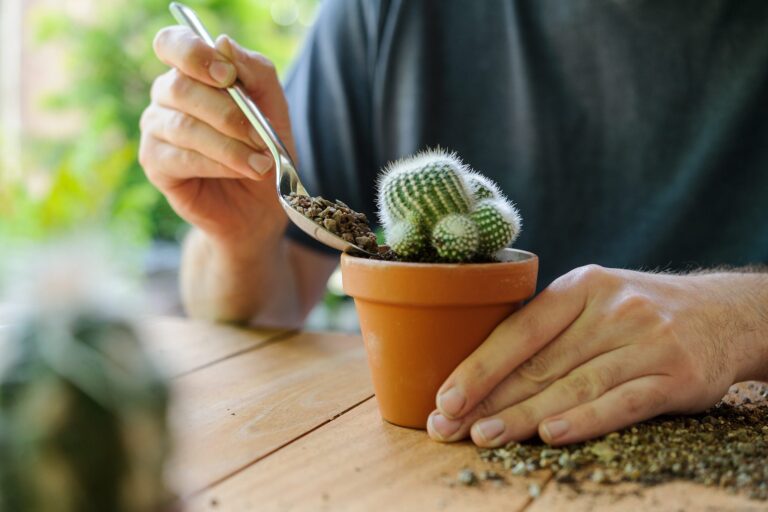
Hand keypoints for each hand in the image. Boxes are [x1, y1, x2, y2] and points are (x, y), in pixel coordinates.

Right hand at [139, 27, 295, 248]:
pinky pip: (180, 157)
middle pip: (181, 87)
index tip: (229, 77)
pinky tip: (241, 171)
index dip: (196, 55)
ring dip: (229, 145)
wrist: (259, 205)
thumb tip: (223, 44)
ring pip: (183, 126)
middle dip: (228, 113)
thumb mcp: (273, 106)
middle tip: (261, 136)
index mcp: (192, 72)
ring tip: (261, 163)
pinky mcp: (154, 163)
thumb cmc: (264, 149)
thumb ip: (254, 71)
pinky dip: (217, 164)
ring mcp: (155, 129)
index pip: (174, 44)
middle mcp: (166, 95)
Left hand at [427, 265, 764, 446]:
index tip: (444, 399)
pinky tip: (552, 435)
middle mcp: (612, 309)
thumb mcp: (593, 301)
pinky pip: (623, 401)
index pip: (519, 331)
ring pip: (574, 385)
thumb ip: (546, 329)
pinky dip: (586, 419)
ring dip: (525, 415)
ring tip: (485, 436)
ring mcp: (647, 341)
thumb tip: (478, 373)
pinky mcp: (677, 376)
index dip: (479, 367)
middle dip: (489, 400)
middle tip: (449, 427)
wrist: (724, 313)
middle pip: (540, 364)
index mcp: (580, 287)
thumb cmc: (636, 313)